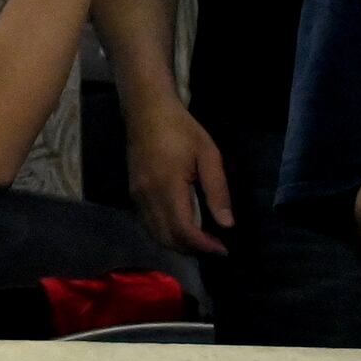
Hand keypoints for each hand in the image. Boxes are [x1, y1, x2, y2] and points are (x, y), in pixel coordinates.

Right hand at [125, 97, 233, 255]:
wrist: (146, 111)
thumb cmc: (182, 130)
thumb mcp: (209, 155)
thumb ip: (218, 190)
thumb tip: (227, 224)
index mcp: (168, 186)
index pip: (183, 230)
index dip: (203, 245)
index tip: (222, 249)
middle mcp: (148, 195)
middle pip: (167, 238)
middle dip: (192, 249)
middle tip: (215, 246)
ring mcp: (137, 195)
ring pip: (155, 233)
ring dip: (178, 244)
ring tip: (201, 241)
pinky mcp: (133, 192)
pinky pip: (148, 223)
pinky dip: (165, 233)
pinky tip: (182, 227)